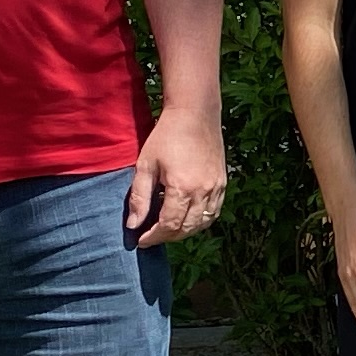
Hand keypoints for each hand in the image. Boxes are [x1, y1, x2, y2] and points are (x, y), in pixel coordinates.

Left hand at [128, 105, 225, 248]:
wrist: (195, 114)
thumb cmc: (166, 136)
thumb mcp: (145, 165)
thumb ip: (139, 198)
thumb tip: (133, 225)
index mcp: (181, 187)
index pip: (168, 225)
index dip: (154, 237)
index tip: (141, 241)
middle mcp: (202, 191)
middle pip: (186, 229)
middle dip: (167, 237)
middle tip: (151, 237)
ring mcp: (216, 188)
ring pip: (202, 224)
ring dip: (184, 232)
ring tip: (168, 230)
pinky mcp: (222, 184)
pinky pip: (213, 213)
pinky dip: (200, 222)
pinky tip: (187, 219)